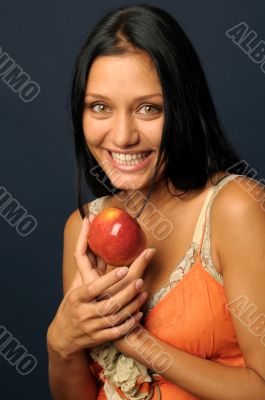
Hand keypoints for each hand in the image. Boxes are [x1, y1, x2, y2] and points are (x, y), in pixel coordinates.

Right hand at [47, 215, 155, 359]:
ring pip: (115, 317)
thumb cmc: (71, 306)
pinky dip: (129, 323)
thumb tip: (94, 242)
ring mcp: (92, 327)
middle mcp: (83, 313)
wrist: (62, 336)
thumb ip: (86, 269)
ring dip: (131, 305)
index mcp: (76, 298)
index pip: (93, 288)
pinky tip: (139, 312)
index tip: (123, 269)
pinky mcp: (99, 338)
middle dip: (126, 292)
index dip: (109, 279)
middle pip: (108, 304)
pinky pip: (117, 332)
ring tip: (143, 293)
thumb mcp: (75, 287)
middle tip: (140, 280)